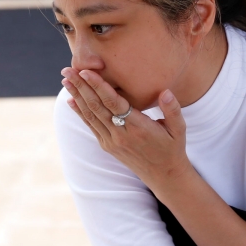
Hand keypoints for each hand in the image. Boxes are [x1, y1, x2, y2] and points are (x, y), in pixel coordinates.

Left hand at [61, 68, 193, 188]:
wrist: (163, 175)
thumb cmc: (172, 147)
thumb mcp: (179, 129)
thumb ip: (173, 109)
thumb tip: (165, 92)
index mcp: (139, 128)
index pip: (114, 104)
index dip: (99, 87)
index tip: (86, 72)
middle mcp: (121, 135)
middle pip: (97, 107)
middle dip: (81, 87)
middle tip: (68, 70)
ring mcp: (111, 141)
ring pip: (90, 115)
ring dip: (76, 97)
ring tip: (65, 80)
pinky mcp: (106, 145)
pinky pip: (90, 126)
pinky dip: (79, 112)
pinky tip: (70, 100)